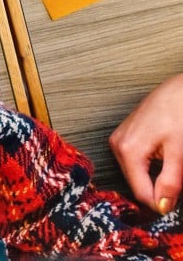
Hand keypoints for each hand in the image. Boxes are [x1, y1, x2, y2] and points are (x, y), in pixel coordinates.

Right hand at [109, 73, 182, 214]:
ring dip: (153, 177)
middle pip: (136, 183)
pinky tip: (162, 157)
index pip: (141, 192)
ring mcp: (118, 140)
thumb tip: (163, 205)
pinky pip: (134, 161)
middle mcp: (117, 145)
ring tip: (172, 164)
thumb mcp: (179, 151)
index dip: (161, 203)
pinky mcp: (123, 136)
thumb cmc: (178, 111)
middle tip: (177, 182)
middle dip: (157, 188)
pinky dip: (149, 166)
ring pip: (135, 174)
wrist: (177, 88)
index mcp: (128, 150)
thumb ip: (171, 181)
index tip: (175, 206)